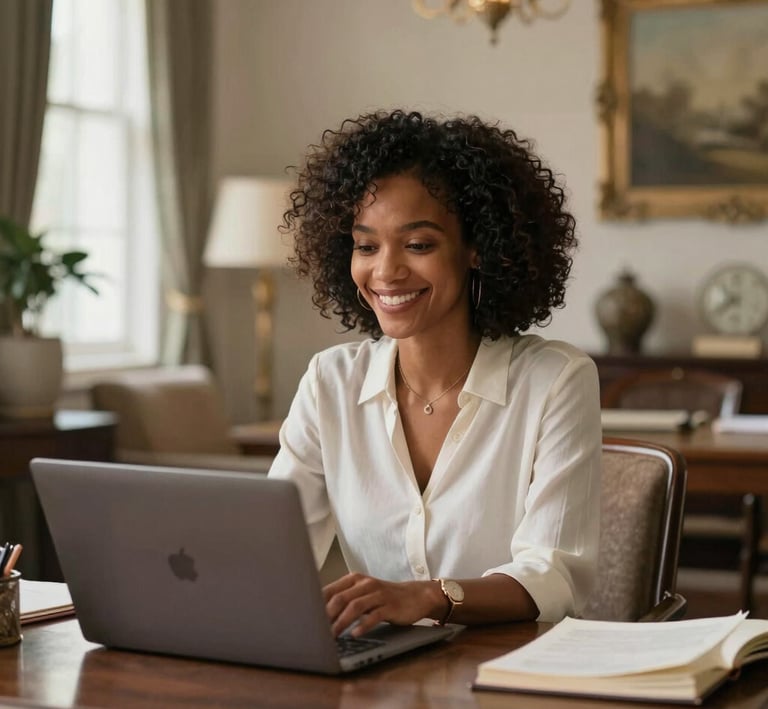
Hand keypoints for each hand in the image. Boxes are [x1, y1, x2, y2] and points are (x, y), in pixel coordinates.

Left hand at [323, 573, 441, 636]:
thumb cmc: (384, 598)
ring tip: (332, 636)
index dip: (317, 605)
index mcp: (355, 579)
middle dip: (327, 616)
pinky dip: (363, 625)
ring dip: (341, 622)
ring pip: (355, 607)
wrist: (415, 596)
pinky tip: (355, 634)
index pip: (330, 590)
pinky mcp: (390, 606)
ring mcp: (379, 594)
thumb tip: (319, 615)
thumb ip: (345, 599)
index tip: (307, 619)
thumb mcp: (363, 594)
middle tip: (317, 631)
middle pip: (341, 598)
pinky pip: (374, 615)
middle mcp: (365, 584)